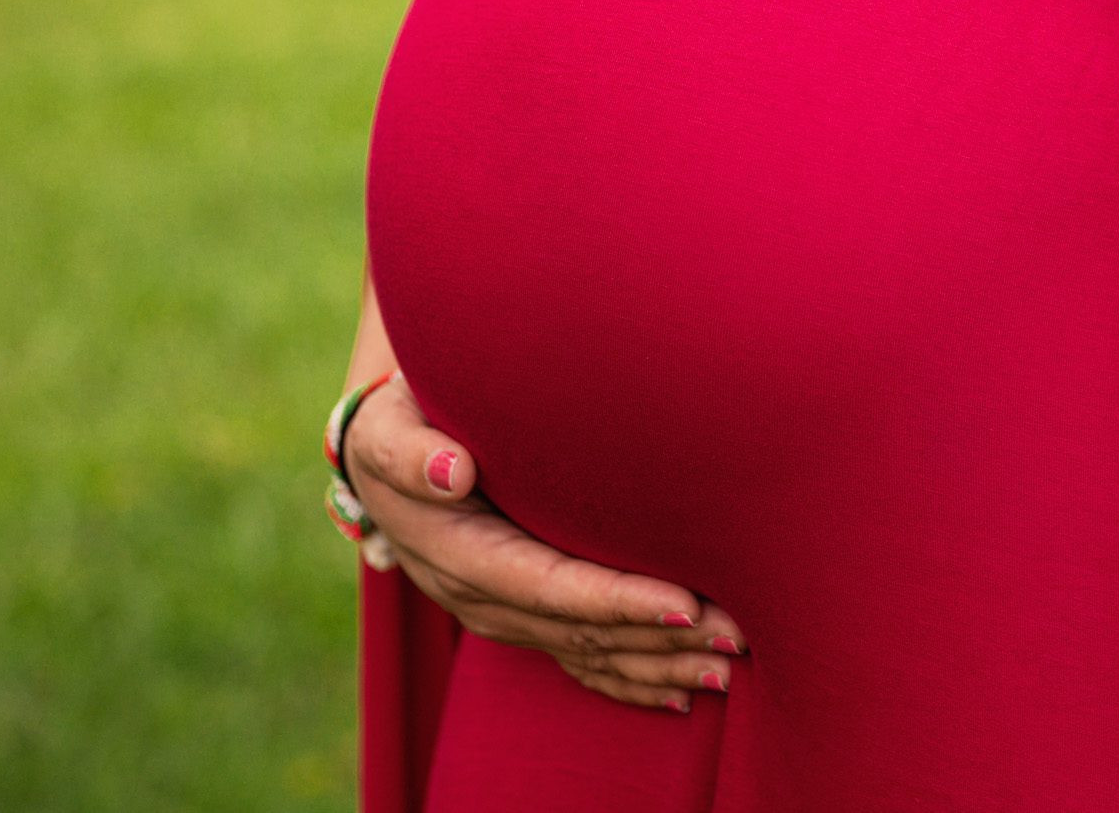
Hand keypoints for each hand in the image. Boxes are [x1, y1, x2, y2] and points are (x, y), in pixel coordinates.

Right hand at [343, 377, 745, 712]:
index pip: (550, 586)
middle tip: (736, 635)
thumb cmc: (400, 427)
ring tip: (727, 667)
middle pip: (582, 631)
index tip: (684, 603)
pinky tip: (682, 691)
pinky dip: (630, 680)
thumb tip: (453, 473)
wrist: (382, 459)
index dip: (618, 600)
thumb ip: (412, 453)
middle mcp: (482, 597)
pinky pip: (578, 660)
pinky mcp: (520, 616)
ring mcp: (501, 614)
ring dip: (659, 665)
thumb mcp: (389, 430)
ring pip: (588, 654)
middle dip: (661, 638)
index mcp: (457, 553)